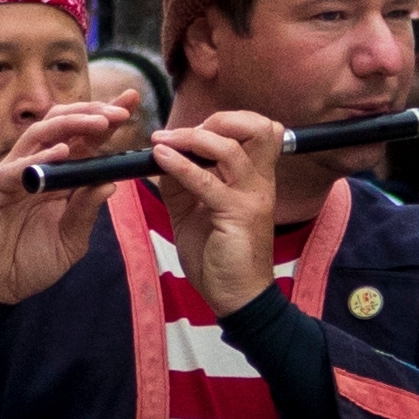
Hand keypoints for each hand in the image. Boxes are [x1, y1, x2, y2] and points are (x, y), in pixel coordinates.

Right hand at [0, 107, 107, 304]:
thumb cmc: (29, 263)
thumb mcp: (70, 240)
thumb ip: (86, 211)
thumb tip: (111, 182)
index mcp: (55, 176)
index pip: (81, 138)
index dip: (104, 117)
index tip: (132, 102)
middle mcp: (31, 166)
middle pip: (60, 125)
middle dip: (91, 113)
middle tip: (120, 112)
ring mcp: (8, 173)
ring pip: (38, 134)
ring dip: (71, 125)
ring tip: (100, 123)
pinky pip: (15, 168)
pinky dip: (40, 158)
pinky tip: (63, 153)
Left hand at [152, 107, 287, 311]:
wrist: (237, 298)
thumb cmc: (219, 257)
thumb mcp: (194, 212)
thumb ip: (182, 183)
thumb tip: (163, 156)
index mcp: (255, 179)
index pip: (259, 130)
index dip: (227, 121)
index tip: (191, 132)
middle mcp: (260, 183)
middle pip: (256, 128)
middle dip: (216, 119)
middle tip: (180, 132)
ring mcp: (251, 197)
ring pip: (229, 148)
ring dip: (190, 138)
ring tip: (162, 141)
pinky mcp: (237, 215)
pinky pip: (206, 182)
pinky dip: (179, 165)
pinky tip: (159, 158)